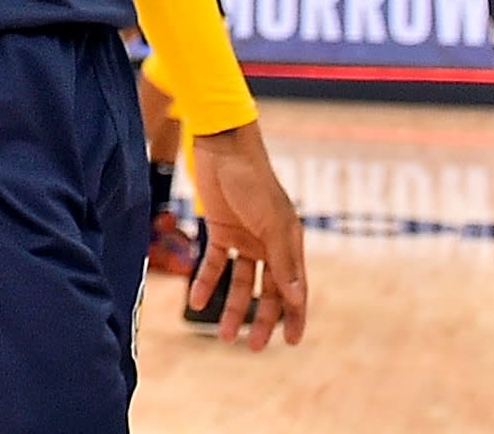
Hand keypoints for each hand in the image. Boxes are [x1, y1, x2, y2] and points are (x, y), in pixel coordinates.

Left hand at [187, 121, 309, 350]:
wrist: (221, 146)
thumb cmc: (253, 180)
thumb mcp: (271, 221)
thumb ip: (283, 259)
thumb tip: (297, 297)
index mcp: (289, 242)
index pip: (296, 288)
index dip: (295, 316)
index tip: (292, 343)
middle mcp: (269, 244)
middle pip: (269, 291)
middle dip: (262, 320)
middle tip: (251, 347)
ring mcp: (244, 238)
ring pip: (241, 282)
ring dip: (234, 308)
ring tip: (225, 336)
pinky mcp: (220, 229)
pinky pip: (215, 263)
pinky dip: (206, 282)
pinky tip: (195, 301)